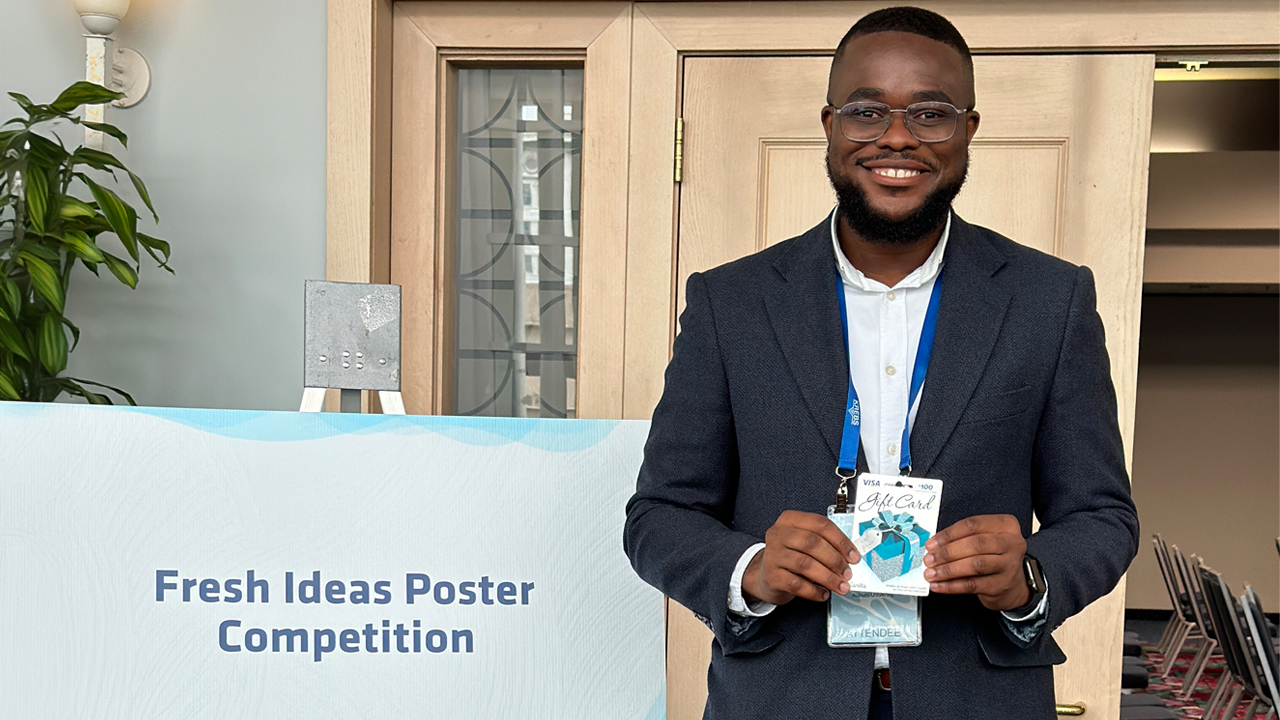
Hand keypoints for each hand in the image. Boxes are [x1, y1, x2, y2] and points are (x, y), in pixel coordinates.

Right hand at [742, 510, 860, 605]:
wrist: (765, 574)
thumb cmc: (791, 556)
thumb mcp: (804, 543)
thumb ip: (824, 544)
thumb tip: (850, 558)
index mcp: (790, 520)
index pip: (820, 524)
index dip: (840, 540)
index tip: (854, 556)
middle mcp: (778, 534)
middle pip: (811, 542)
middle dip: (834, 559)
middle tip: (847, 573)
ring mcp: (772, 554)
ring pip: (805, 564)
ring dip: (828, 577)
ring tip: (840, 586)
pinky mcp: (771, 575)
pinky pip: (796, 584)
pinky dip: (814, 591)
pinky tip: (823, 594)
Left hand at [923, 514, 1029, 610]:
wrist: (1013, 584)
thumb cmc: (993, 555)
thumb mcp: (984, 539)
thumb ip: (962, 538)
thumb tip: (934, 546)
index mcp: (1005, 525)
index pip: (972, 525)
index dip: (948, 534)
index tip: (931, 543)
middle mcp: (1011, 543)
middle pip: (975, 544)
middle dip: (947, 552)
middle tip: (929, 559)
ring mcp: (1009, 565)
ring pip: (975, 565)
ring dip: (948, 570)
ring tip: (931, 573)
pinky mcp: (1002, 585)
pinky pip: (973, 585)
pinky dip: (952, 586)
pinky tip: (939, 585)